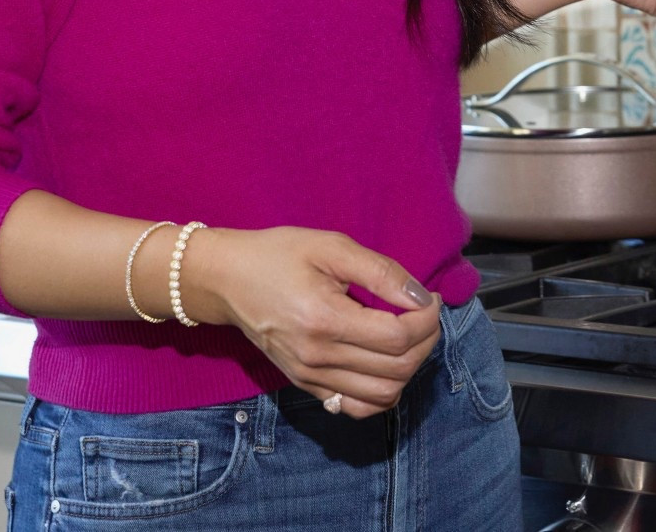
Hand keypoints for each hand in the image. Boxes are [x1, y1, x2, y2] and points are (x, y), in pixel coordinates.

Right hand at [180, 227, 440, 418]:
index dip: (427, 319)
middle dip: (426, 341)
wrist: (226, 280)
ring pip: (383, 395)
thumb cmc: (278, 255)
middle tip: (425, 313)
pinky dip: (383, 392)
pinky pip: (357, 408)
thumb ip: (380, 272)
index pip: (397, 338)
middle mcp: (317, 357)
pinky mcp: (306, 386)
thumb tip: (419, 297)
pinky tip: (386, 363)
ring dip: (410, 367)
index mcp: (324, 319)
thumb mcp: (330, 247)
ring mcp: (310, 377)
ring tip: (410, 336)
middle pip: (397, 369)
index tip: (429, 297)